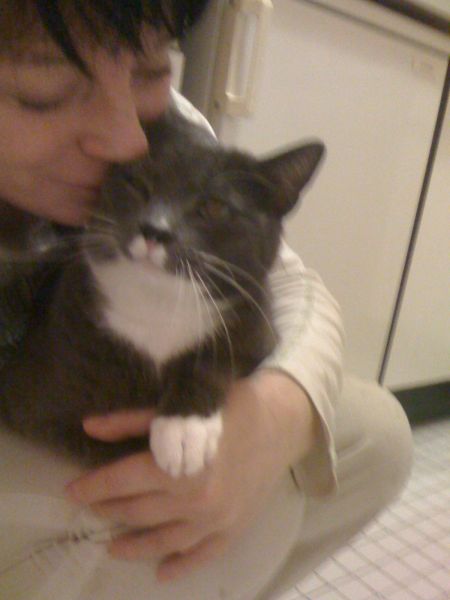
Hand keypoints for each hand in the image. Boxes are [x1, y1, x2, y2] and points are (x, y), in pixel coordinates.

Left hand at [65, 370, 317, 581]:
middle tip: (92, 509)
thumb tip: (88, 427)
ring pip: (163, 539)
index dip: (93, 486)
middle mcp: (193, 498)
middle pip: (138, 510)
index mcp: (177, 463)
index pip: (121, 481)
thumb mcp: (178, 407)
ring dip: (134, 545)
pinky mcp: (234, 529)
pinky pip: (202, 556)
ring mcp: (215, 519)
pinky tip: (161, 573)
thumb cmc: (228, 406)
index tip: (72, 491)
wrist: (282, 420)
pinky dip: (180, 566)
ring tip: (112, 546)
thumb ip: (131, 421)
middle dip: (109, 509)